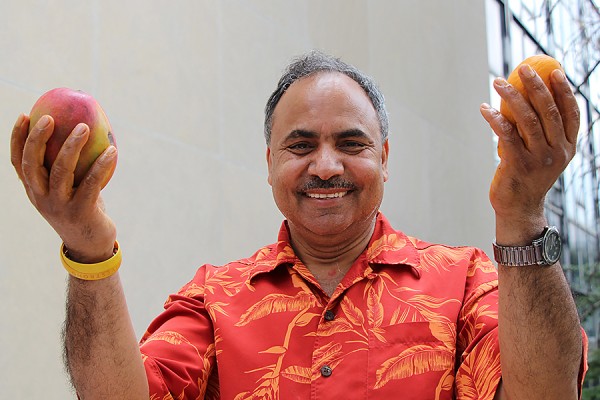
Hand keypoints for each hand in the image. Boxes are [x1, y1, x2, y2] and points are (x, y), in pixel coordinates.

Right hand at [10, 114, 117, 261]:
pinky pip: (92, 182)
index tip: (25, 115)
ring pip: (61, 170)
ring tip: (84, 127)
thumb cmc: (81, 210)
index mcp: (34, 191)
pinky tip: (112, 150)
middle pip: (32, 163)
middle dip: (38, 138)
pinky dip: (101, 164)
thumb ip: (67, 168)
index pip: (18, 162)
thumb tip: (79, 131)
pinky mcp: (81, 212)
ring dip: (72, 146)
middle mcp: (42, 198)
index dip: (17, 138)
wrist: (91, 246)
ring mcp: (60, 206)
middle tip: (50, 117)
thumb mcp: (68, 190)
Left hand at [480, 65, 578, 236]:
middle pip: (549, 111)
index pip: (571, 113)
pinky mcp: (518, 164)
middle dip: (536, 86)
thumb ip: (544, 133)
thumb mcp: (544, 155)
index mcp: (568, 147)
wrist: (518, 208)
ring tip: (497, 83)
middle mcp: (558, 152)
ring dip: (512, 97)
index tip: (554, 71)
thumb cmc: (528, 176)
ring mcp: (539, 159)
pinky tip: (485, 108)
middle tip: (523, 68)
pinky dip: (495, 119)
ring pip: (527, 120)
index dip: (564, 91)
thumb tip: (529, 98)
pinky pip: (507, 135)